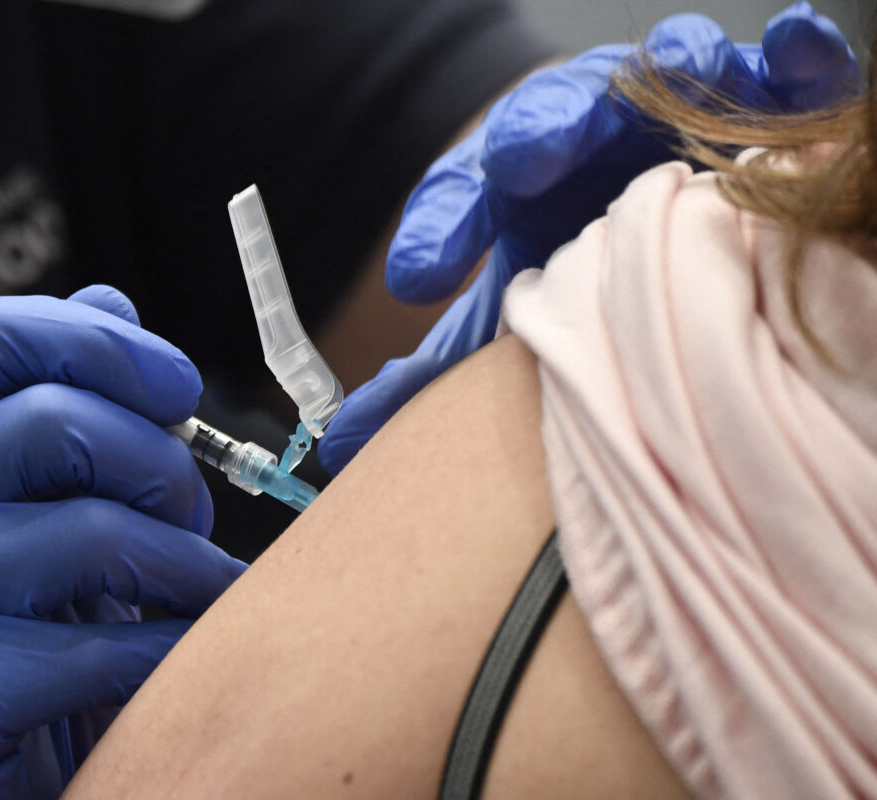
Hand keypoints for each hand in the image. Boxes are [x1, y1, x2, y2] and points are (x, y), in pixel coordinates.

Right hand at [0, 286, 245, 798]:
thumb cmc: (33, 613)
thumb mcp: (47, 500)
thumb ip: (75, 402)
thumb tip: (112, 300)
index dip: (106, 344)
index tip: (181, 384)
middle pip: (61, 424)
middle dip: (165, 469)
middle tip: (193, 516)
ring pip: (95, 538)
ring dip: (187, 569)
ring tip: (202, 592)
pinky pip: (100, 651)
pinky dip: (171, 652)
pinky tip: (176, 659)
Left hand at [318, 2, 857, 473]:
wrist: (633, 196)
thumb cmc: (567, 260)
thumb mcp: (502, 309)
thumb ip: (435, 366)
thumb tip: (341, 439)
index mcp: (503, 188)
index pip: (456, 198)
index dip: (440, 231)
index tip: (416, 279)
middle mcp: (569, 138)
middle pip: (546, 124)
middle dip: (533, 135)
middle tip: (524, 160)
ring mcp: (648, 111)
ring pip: (650, 80)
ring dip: (661, 73)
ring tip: (678, 70)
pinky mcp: (731, 97)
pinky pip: (763, 67)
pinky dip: (783, 57)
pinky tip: (793, 57)